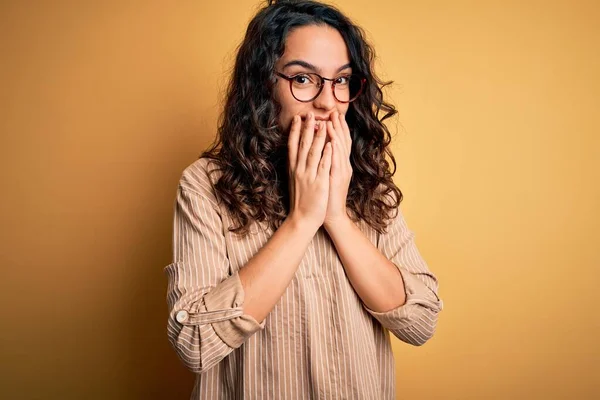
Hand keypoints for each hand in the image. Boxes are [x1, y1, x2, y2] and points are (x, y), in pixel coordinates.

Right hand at [287, 112, 332, 229]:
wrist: (302, 219)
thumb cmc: (300, 201)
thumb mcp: (294, 181)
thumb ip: (296, 168)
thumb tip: (297, 156)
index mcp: (293, 169)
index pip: (293, 146)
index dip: (295, 131)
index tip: (297, 119)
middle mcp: (299, 170)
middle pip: (303, 145)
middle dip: (307, 129)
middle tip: (310, 114)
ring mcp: (309, 176)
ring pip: (313, 152)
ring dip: (318, 137)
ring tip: (323, 123)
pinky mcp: (319, 183)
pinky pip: (323, 166)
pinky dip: (326, 154)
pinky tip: (330, 144)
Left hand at [324, 111, 352, 228]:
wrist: (332, 215)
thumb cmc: (327, 196)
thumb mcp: (328, 176)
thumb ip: (328, 162)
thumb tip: (323, 150)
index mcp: (340, 164)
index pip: (340, 142)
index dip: (338, 128)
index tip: (334, 115)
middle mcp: (343, 165)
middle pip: (342, 141)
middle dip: (338, 126)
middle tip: (335, 112)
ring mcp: (341, 171)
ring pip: (339, 148)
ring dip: (336, 133)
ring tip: (331, 120)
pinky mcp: (337, 178)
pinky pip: (336, 160)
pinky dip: (334, 149)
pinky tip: (331, 140)